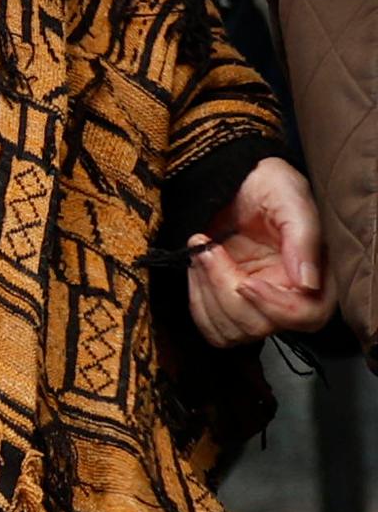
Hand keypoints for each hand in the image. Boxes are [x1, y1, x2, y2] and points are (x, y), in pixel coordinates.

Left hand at [187, 158, 334, 346]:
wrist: (237, 180)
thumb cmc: (269, 185)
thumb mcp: (290, 197)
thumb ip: (303, 238)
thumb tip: (307, 283)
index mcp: (316, 277)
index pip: (304, 316)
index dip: (272, 306)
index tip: (244, 282)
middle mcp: (289, 296)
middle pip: (257, 326)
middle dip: (223, 289)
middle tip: (207, 249)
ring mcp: (257, 302)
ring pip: (230, 331)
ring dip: (205, 292)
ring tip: (199, 251)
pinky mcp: (229, 301)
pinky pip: (211, 324)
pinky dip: (196, 299)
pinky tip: (195, 265)